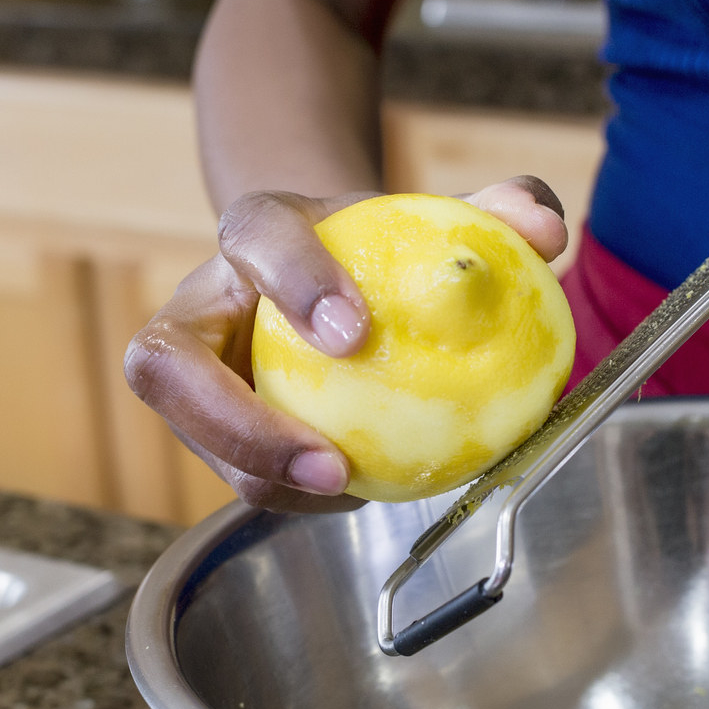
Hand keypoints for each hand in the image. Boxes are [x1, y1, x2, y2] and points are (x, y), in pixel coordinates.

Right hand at [124, 178, 568, 510]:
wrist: (334, 280)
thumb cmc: (385, 250)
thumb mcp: (443, 218)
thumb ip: (501, 212)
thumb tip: (545, 233)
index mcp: (254, 236)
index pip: (254, 236)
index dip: (290, 279)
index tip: (355, 331)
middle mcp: (200, 308)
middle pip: (164, 363)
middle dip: (234, 422)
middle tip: (329, 462)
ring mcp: (195, 381)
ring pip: (198, 438)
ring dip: (267, 476)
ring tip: (349, 490)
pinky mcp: (214, 434)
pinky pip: (244, 474)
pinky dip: (299, 495)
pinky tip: (367, 493)